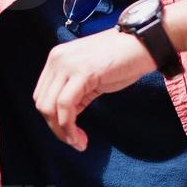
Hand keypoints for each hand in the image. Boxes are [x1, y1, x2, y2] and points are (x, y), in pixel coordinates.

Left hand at [33, 29, 155, 148]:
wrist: (144, 43)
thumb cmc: (122, 60)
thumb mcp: (91, 77)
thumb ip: (75, 93)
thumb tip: (65, 118)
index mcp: (56, 59)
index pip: (42, 95)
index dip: (52, 119)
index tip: (69, 133)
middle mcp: (57, 60)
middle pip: (43, 103)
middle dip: (55, 128)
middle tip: (74, 141)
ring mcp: (67, 65)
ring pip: (50, 107)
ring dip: (62, 132)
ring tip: (78, 143)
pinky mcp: (81, 73)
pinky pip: (66, 106)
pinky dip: (69, 127)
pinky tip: (80, 138)